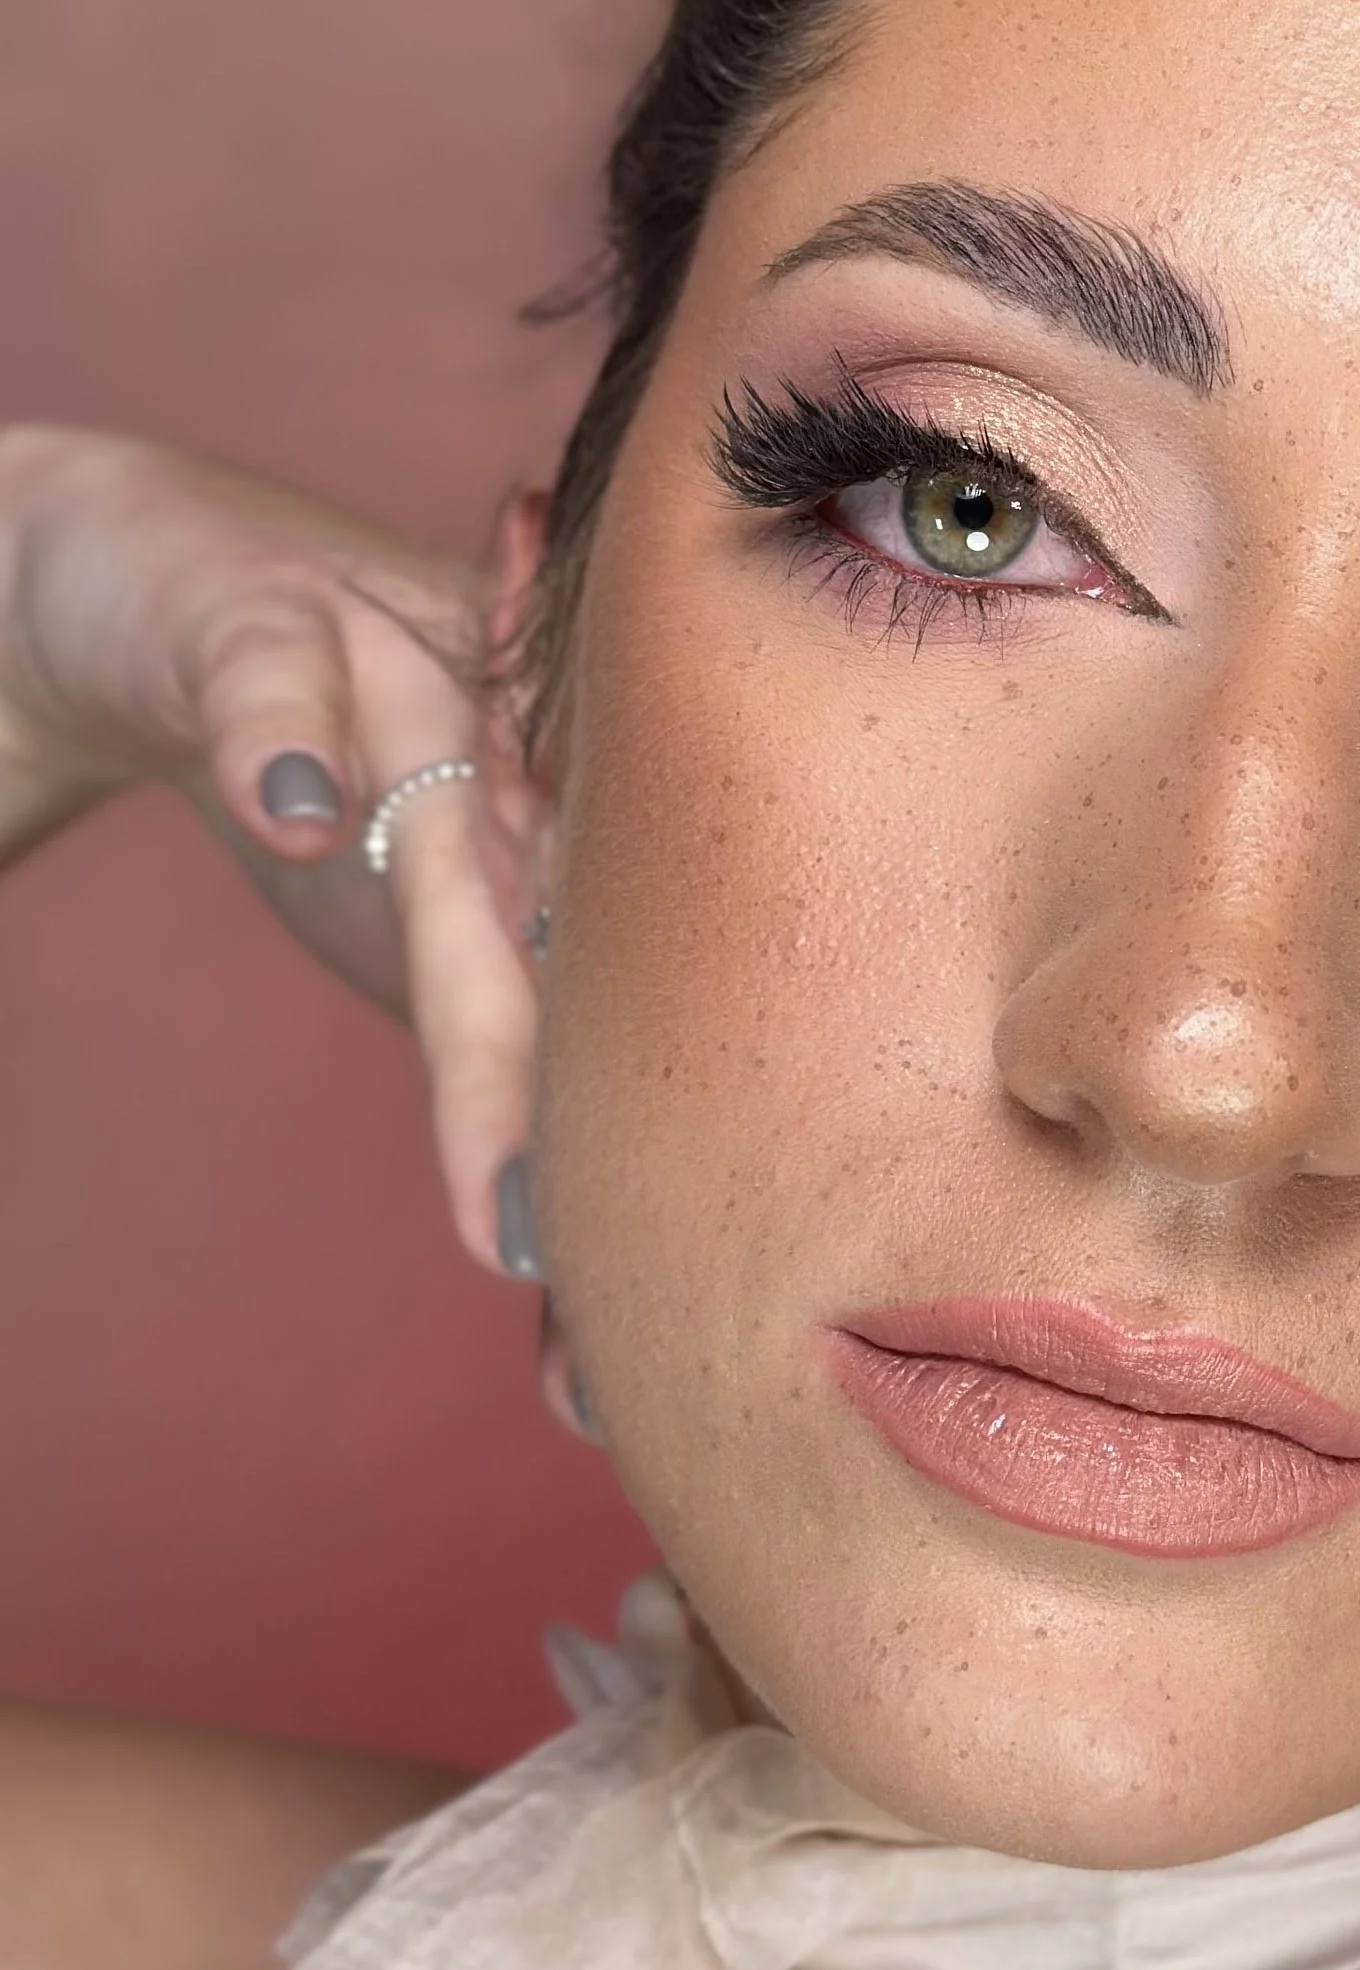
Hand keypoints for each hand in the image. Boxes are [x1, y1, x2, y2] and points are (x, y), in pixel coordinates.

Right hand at [0, 422, 538, 1274]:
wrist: (152, 582)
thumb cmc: (328, 765)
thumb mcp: (408, 919)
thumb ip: (492, 1063)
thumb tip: (558, 1276)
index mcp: (557, 884)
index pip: (596, 1052)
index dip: (598, 1207)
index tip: (597, 1387)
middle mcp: (517, 788)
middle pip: (554, 968)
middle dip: (556, 1136)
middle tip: (562, 1285)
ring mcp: (405, 692)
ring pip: (455, 838)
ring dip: (473, 981)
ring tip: (491, 1164)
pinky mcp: (274, 616)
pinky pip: (278, 686)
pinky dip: (280, 748)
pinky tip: (289, 814)